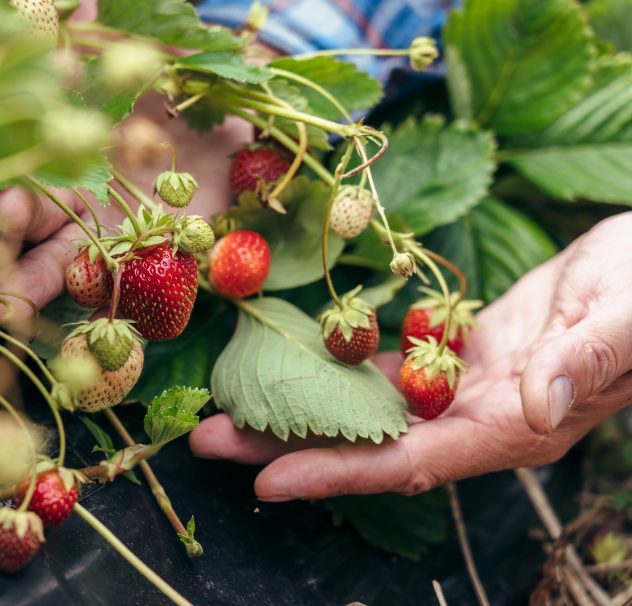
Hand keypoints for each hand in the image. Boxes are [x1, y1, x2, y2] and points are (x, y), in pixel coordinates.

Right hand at [0, 0, 250, 321]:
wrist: (234, 85)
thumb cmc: (159, 36)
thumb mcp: (99, 1)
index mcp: (35, 120)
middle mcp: (53, 177)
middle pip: (10, 204)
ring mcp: (93, 220)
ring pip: (45, 255)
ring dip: (19, 276)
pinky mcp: (139, 252)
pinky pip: (107, 287)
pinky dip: (84, 308)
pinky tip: (59, 329)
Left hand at [189, 212, 631, 499]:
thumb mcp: (624, 315)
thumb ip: (585, 360)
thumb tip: (537, 401)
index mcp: (514, 425)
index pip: (412, 463)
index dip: (339, 474)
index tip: (268, 482)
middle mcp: (478, 420)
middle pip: (369, 447)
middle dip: (288, 447)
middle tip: (208, 439)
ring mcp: (464, 391)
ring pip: (368, 411)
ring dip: (298, 409)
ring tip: (229, 404)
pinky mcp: (457, 357)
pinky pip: (386, 371)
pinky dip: (336, 370)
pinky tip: (291, 361)